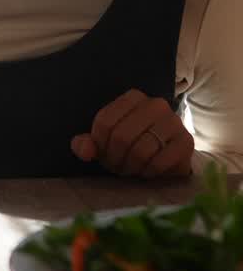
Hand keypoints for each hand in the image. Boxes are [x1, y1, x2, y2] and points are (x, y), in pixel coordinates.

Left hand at [71, 89, 193, 178]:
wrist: (169, 155)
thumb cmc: (133, 145)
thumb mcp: (106, 142)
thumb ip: (89, 144)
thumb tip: (84, 149)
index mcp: (133, 98)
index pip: (104, 122)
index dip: (100, 145)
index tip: (104, 154)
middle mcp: (155, 104)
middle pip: (121, 136)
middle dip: (115, 159)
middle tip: (118, 167)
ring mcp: (173, 121)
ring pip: (140, 150)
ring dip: (131, 167)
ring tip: (132, 169)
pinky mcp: (186, 142)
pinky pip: (159, 162)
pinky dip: (148, 172)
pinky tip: (148, 171)